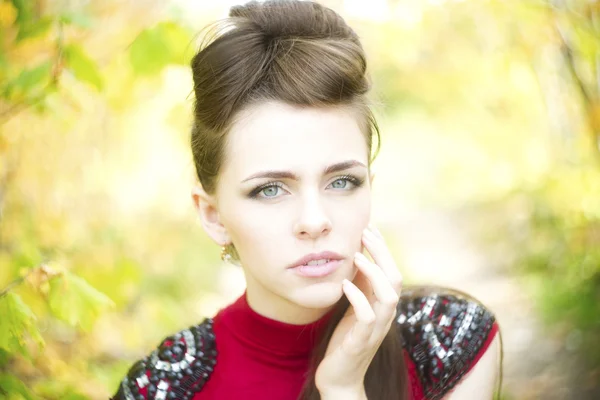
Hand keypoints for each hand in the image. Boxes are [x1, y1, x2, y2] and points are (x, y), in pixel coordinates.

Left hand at [315, 224, 402, 397]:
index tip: (370, 228)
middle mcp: (385, 316)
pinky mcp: (361, 342)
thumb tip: (359, 256)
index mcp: (384, 306)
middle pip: (394, 279)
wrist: (340, 377)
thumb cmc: (346, 340)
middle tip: (365, 233)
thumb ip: (360, 286)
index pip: (391, 271)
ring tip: (357, 256)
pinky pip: (367, 317)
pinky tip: (344, 284)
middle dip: (382, 254)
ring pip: (388, 296)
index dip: (383, 249)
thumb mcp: (354, 307)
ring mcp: (375, 330)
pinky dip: (357, 298)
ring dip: (374, 273)